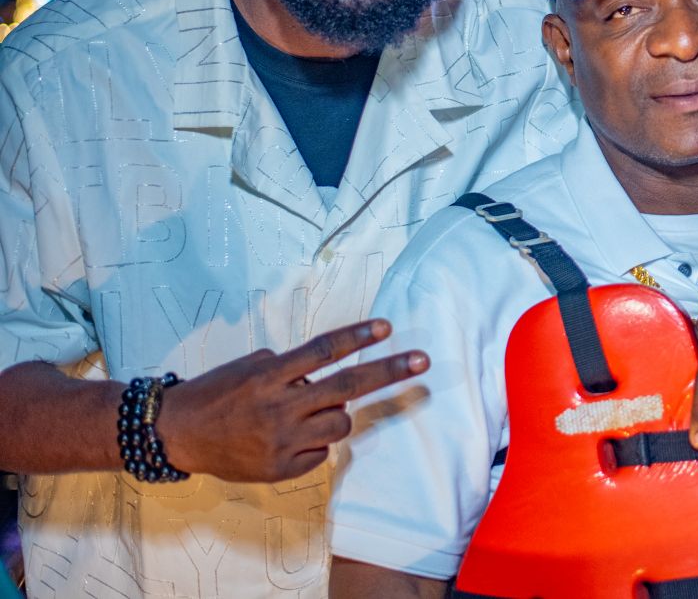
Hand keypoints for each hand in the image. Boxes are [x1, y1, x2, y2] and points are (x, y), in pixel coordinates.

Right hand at [154, 319, 427, 481]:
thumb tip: (328, 374)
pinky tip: (288, 438)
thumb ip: (290, 368)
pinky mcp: (281, 470)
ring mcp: (281, 442)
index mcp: (269, 376)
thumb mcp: (251, 367)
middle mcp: (278, 408)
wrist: (177, 435)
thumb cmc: (218, 393)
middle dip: (389, 373)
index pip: (322, 351)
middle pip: (346, 388)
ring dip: (336, 414)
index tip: (387, 327)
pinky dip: (315, 442)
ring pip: (341, 424)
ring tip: (307, 412)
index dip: (356, 337)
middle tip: (422, 361)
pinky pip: (322, 453)